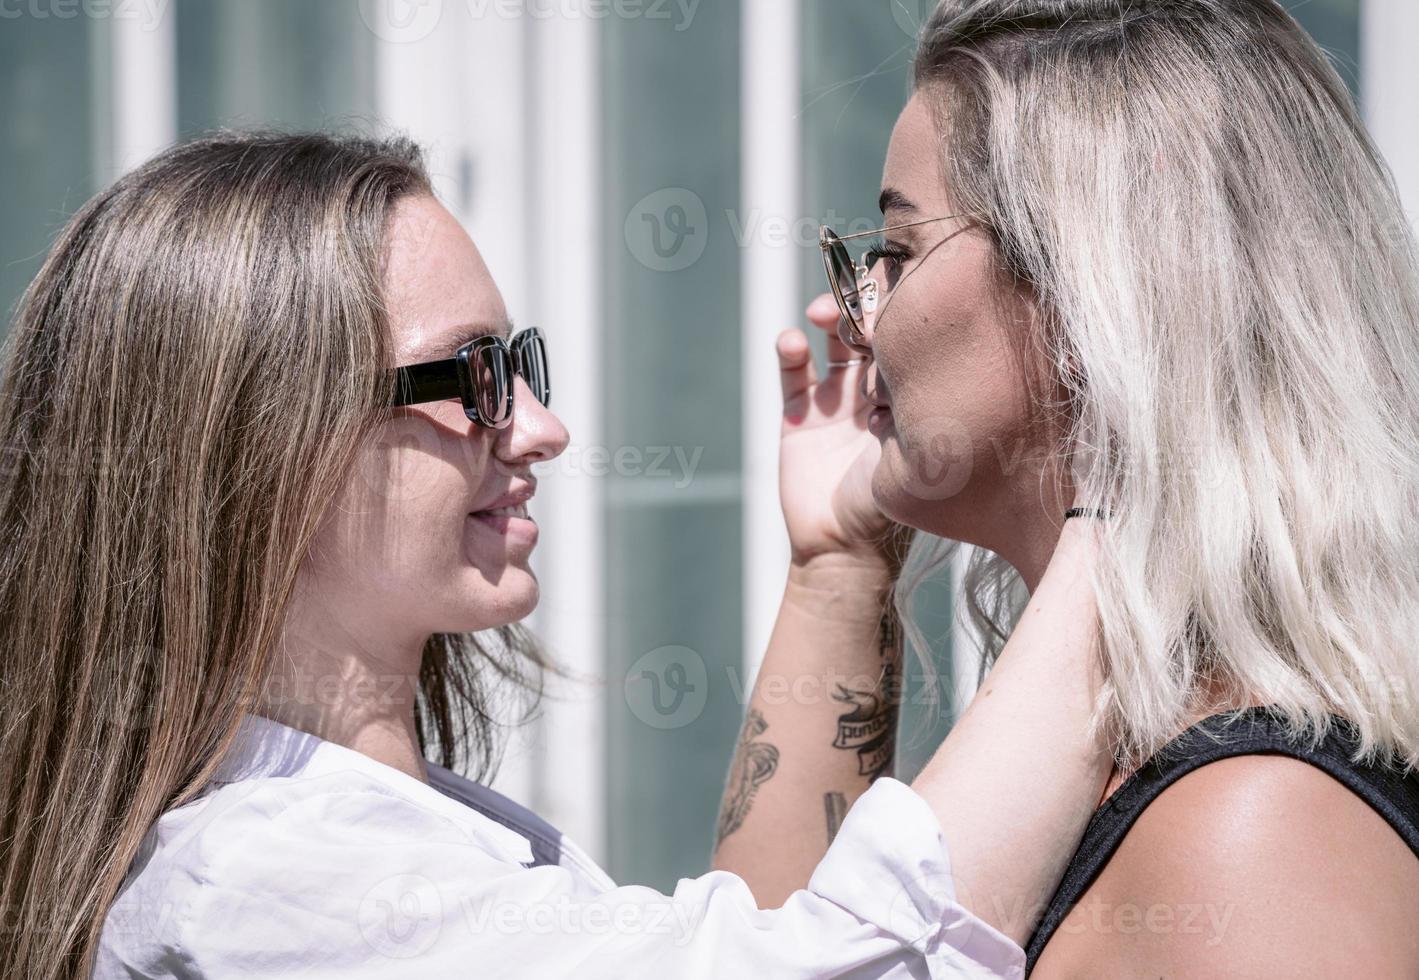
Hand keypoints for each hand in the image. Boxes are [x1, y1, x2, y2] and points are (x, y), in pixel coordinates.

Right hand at [776, 294, 907, 570]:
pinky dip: (791, 349)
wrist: (844, 550)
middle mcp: (877, 392)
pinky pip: (793, 370)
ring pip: (831, 340)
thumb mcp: (915, 449)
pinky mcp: (798, 414)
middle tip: (858, 296)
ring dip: (827, 317)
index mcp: (914, 397)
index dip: (901, 309)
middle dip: (862, 305)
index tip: (896, 287)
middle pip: (869, 329)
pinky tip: (793, 343)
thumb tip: (924, 344)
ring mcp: (836, 400)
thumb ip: (918, 402)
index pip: (909, 339)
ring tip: (823, 313)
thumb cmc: (890, 505)